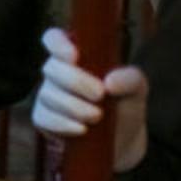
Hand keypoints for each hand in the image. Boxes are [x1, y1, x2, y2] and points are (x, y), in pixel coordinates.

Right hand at [31, 27, 148, 171]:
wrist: (123, 142)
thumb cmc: (125, 106)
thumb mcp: (137, 89)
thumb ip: (131, 78)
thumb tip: (109, 82)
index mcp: (75, 56)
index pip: (53, 38)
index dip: (58, 43)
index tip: (74, 56)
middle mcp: (57, 72)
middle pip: (51, 68)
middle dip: (75, 81)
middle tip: (100, 94)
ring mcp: (48, 95)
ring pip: (48, 94)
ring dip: (73, 106)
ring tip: (97, 116)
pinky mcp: (43, 118)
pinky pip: (43, 117)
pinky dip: (62, 124)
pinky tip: (81, 130)